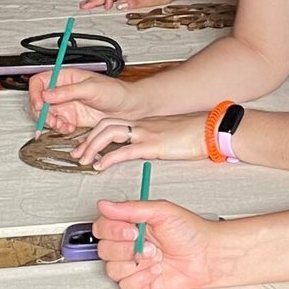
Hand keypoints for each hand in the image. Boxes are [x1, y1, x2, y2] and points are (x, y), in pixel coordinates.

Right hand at [26, 64, 129, 123]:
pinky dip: (60, 128)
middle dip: (41, 112)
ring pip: (47, 114)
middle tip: (51, 120)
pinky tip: (69, 128)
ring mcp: (67, 105)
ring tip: (61, 125)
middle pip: (39, 100)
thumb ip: (68, 92)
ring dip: (50, 122)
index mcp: (66, 77)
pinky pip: (58, 124)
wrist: (129, 108)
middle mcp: (64, 91)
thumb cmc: (116, 92)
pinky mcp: (72, 118)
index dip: (35, 93)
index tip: (39, 105)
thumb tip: (47, 94)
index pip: (40, 82)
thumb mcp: (91, 88)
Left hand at [75, 112, 208, 167]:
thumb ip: (156, 138)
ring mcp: (145, 133)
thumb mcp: (170, 134)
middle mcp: (141, 125)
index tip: (86, 145)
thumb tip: (148, 147)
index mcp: (144, 123)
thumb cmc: (195, 133)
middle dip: (86, 139)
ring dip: (91, 146)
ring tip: (84, 160)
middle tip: (77, 153)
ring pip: (108, 133)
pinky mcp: (152, 145)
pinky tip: (100, 166)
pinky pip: (123, 150)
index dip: (95, 133)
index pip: (112, 122)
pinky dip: (108, 158)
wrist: (211, 129)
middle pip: (104, 124)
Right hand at [95, 198, 222, 288]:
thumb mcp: (162, 211)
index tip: (131, 230)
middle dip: (127, 248)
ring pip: (112, 269)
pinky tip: (156, 270)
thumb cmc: (191, 232)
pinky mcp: (140, 284)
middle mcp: (128, 245)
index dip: (112, 231)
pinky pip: (126, 286)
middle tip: (148, 244)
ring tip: (156, 257)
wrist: (209, 256)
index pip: (102, 228)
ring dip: (136, 263)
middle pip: (104, 249)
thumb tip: (105, 205)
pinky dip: (141, 278)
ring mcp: (133, 265)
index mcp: (130, 225)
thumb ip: (131, 208)